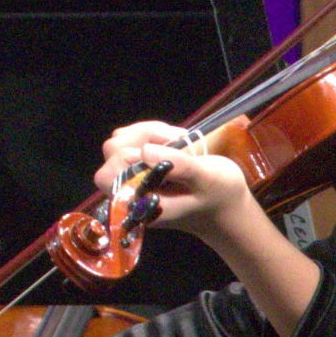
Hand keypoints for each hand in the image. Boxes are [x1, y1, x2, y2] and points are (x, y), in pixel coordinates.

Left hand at [94, 119, 266, 244]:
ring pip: (121, 141)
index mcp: (140, 204)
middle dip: (142, 137)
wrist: (226, 204)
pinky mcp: (140, 166)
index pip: (110, 174)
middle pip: (112, 152)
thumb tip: (145, 151)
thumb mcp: (206, 178)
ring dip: (147, 132)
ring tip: (177, 140)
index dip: (131, 156)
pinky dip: (150, 133)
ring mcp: (134, 178)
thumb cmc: (218, 194)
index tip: (167, 152)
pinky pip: (132, 139)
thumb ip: (177, 166)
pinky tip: (172, 139)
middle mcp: (131, 192)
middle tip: (175, 141)